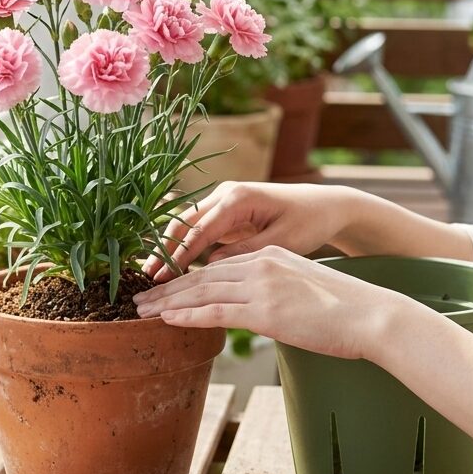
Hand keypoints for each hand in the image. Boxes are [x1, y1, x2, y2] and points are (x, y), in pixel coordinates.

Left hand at [134, 245, 417, 360]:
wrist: (372, 315)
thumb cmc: (346, 309)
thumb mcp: (305, 289)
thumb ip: (279, 293)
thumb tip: (267, 310)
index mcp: (270, 255)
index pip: (218, 265)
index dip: (186, 277)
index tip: (164, 287)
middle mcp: (261, 264)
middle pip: (202, 275)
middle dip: (167, 288)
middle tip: (139, 298)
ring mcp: (262, 285)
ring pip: (202, 291)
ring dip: (167, 302)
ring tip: (141, 311)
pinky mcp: (265, 310)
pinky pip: (216, 311)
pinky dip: (187, 315)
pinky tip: (166, 319)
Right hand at [143, 181, 353, 282]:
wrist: (326, 206)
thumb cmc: (309, 222)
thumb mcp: (282, 241)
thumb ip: (246, 253)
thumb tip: (211, 266)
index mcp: (238, 198)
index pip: (198, 229)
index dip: (177, 255)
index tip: (160, 278)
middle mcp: (225, 194)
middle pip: (184, 223)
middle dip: (164, 251)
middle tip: (146, 279)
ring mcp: (224, 201)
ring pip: (187, 226)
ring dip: (170, 249)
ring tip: (152, 277)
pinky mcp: (227, 212)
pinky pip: (200, 230)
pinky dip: (185, 248)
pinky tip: (174, 270)